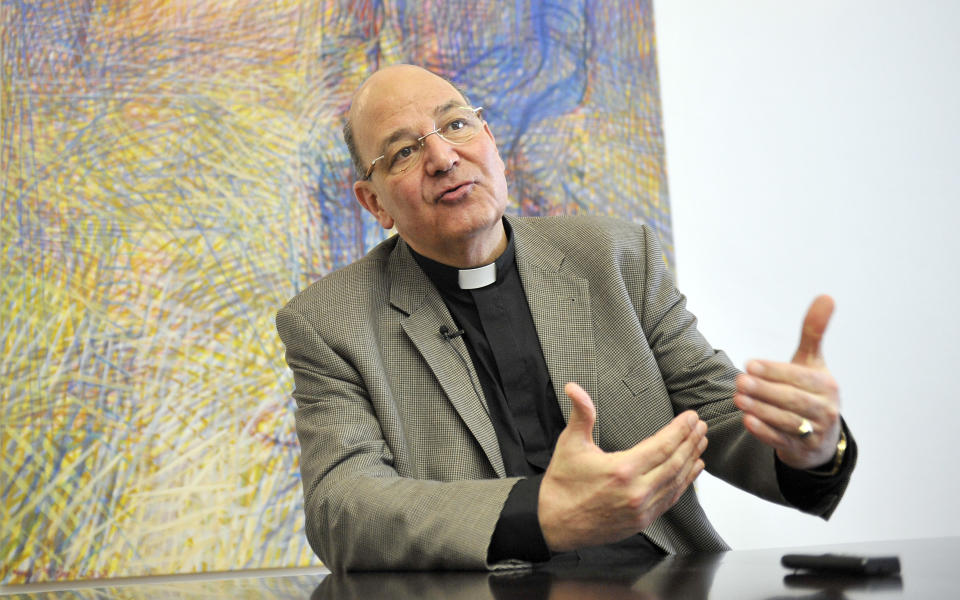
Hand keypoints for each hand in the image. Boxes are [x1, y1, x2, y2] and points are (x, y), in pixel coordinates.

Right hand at [538, 382, 707, 551]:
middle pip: (675, 462)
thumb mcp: (569, 444)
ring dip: (692, 460)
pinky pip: (670, 499)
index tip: (691, 416)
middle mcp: (636, 491)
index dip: (680, 429)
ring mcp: (642, 509)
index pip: (662, 445)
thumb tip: (573, 387)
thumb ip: (581, 414)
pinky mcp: (642, 521)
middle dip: (691, 441)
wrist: (554, 522)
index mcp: (622, 469)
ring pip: (677, 482)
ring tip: (701, 442)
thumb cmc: (562, 483)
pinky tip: (693, 470)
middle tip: (701, 425)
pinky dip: (685, 483)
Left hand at [734, 295, 841, 469]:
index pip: (800, 377)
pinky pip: (782, 441)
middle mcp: (825, 409)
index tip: (749, 364)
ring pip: (787, 421)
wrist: (820, 436)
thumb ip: (814, 332)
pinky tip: (747, 420)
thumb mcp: (812, 362)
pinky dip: (764, 432)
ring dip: (761, 410)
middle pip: (793, 400)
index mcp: (826, 385)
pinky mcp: (802, 450)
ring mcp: (815, 432)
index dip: (774, 371)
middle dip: (764, 390)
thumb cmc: (811, 391)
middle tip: (739, 381)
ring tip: (737, 399)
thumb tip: (826, 296)